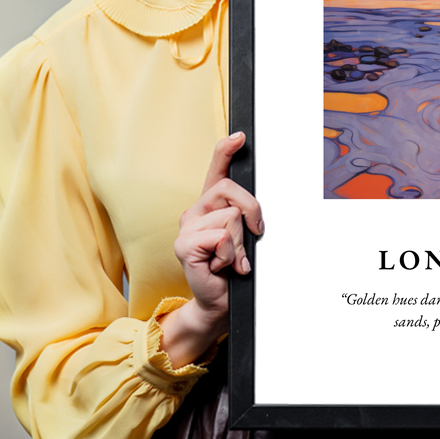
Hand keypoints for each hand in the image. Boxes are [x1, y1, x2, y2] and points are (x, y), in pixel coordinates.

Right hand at [159, 132, 263, 366]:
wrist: (219, 301)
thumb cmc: (232, 269)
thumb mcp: (244, 237)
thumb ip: (245, 217)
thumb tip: (255, 209)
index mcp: (210, 206)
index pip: (216, 170)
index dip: (226, 150)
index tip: (240, 137)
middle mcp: (195, 211)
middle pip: (231, 190)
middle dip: (252, 212)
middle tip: (252, 236)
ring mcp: (187, 227)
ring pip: (231, 217)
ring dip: (240, 243)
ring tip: (231, 259)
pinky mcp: (184, 245)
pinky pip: (221, 237)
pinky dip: (230, 255)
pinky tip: (221, 266)